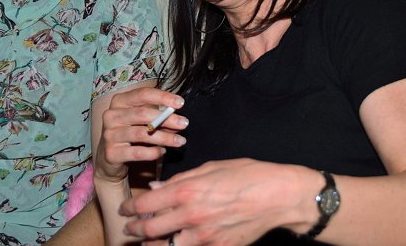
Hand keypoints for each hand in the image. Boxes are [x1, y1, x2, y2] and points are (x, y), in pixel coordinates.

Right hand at [94, 86, 187, 186]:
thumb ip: (159, 118)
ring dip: (164, 137)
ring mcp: (109, 135)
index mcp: (119, 101)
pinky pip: (137, 152)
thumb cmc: (131, 132)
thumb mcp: (143, 121)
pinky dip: (153, 152)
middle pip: (142, 113)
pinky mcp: (111, 153)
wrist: (110, 158)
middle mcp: (111, 115)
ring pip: (141, 134)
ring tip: (180, 141)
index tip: (181, 103)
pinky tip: (162, 151)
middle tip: (185, 124)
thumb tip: (179, 120)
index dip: (163, 97)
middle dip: (167, 119)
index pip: (142, 94)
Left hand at [119, 159, 311, 245]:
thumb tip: (157, 189)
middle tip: (129, 229)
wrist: (279, 197)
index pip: (145, 204)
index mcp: (188, 190)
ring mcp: (204, 237)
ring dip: (152, 245)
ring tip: (148, 241)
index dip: (129, 208)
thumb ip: (181, 179)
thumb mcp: (212, 167)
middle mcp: (191, 216)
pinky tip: (177, 243)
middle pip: (149, 230)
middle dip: (134, 230)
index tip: (125, 210)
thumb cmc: (249, 176)